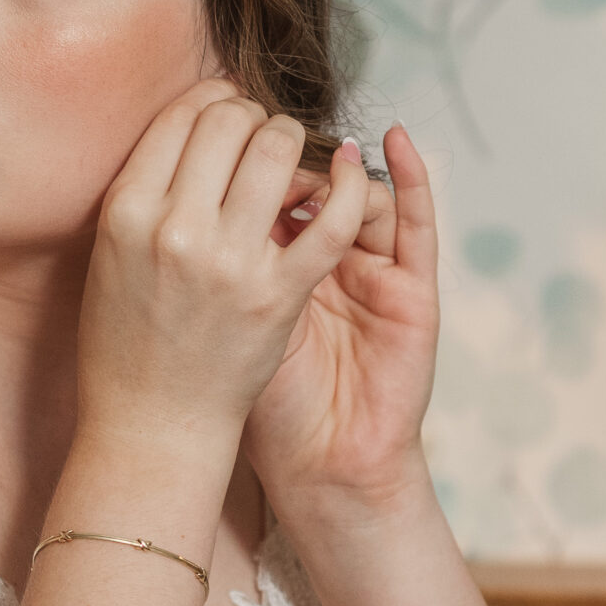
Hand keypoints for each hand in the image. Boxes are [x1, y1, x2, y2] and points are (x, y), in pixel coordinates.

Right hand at [77, 83, 371, 455]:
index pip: (180, 117)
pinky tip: (347, 176)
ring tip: (292, 163)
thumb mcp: (110, 256)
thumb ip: (143, 193)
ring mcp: (229, 262)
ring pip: (278, 151)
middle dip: (255, 117)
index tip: (227, 113)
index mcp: (126, 212)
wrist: (152, 426)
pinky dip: (347, 187)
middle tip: (262, 137)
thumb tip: (188, 127)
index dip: (213, 101)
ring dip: (293, 143)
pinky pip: (330, 219)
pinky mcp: (278, 295)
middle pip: (230, 121)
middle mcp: (174, 228)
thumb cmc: (126, 343)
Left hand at [242, 122, 438, 515]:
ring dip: (333, 172)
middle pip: (311, 179)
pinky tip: (394, 140)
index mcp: (283, 264)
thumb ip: (222, 263)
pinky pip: (418, 221)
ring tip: (310, 172)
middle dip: (283, 161)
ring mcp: (376, 271)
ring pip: (359, 191)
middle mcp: (332, 260)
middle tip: (259, 160)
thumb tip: (187, 193)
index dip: (244, 163)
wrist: (319, 466)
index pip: (268, 189)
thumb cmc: (261, 404)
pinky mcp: (416, 289)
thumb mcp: (231, 320)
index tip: (215, 157)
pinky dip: (411, 176)